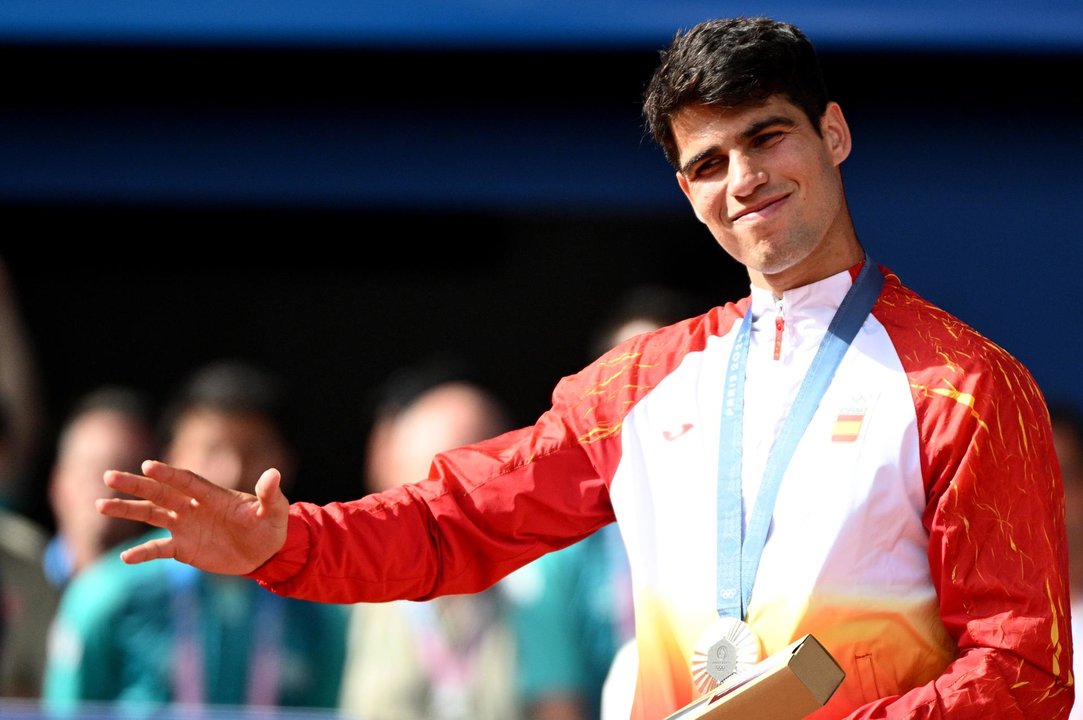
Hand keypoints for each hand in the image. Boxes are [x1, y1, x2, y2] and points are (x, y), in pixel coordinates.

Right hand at [97, 459, 289, 574]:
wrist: (265, 552)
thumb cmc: (271, 525)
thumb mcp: (275, 510)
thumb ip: (270, 493)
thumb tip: (274, 473)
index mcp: (213, 495)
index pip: (186, 481)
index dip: (168, 474)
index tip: (148, 466)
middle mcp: (193, 507)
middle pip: (161, 493)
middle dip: (136, 485)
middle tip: (109, 477)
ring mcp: (185, 526)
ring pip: (151, 515)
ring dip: (128, 510)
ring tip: (101, 505)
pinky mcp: (183, 548)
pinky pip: (158, 549)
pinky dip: (143, 553)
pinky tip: (125, 558)